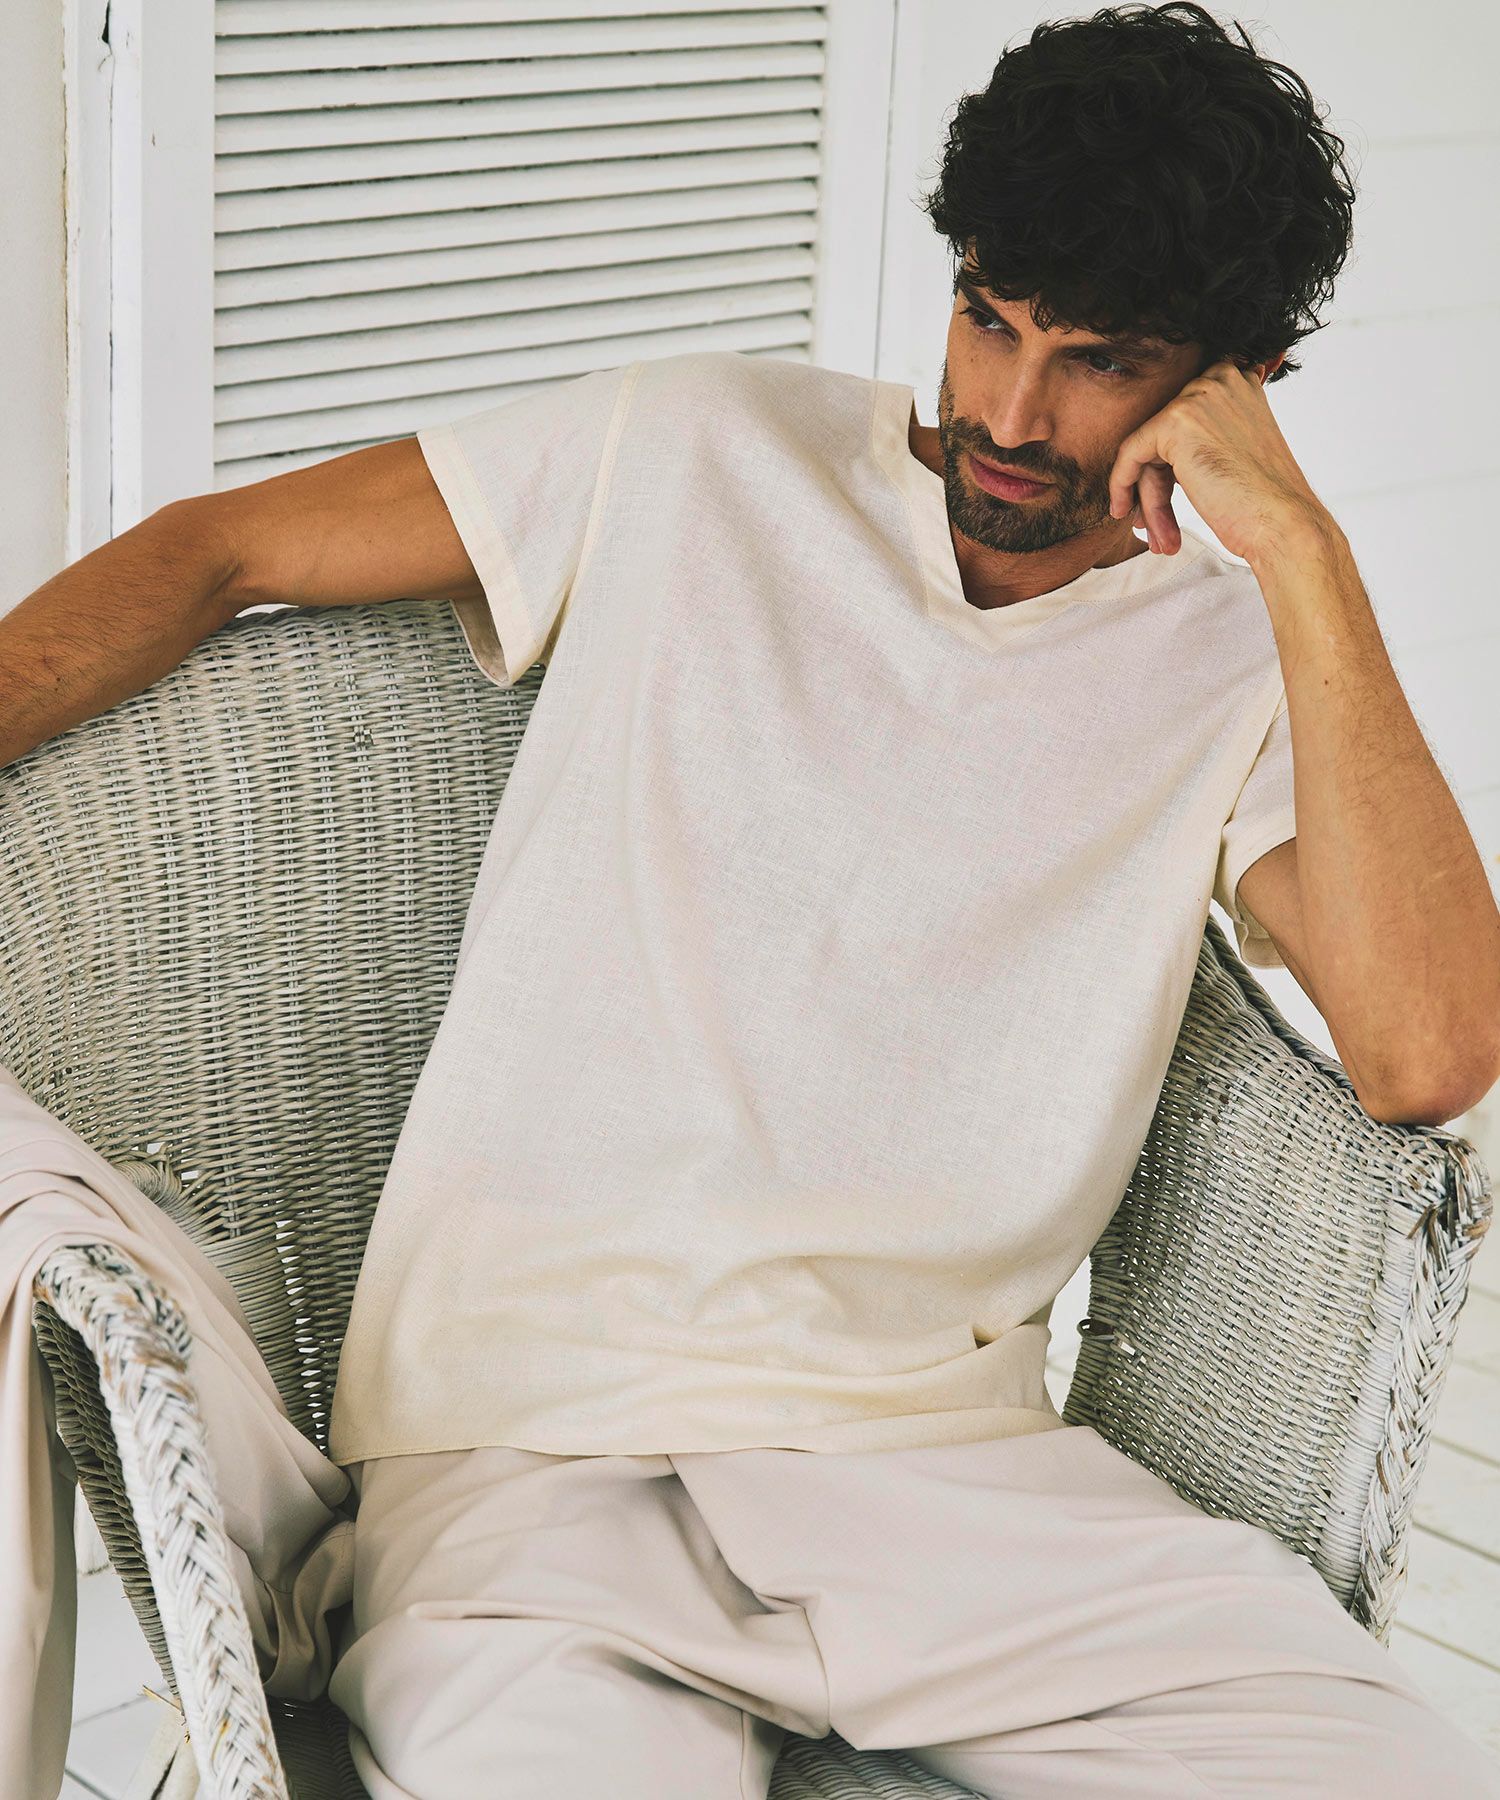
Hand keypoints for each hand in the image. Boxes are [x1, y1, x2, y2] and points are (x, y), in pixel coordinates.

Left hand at [1106, 358, 1328, 564]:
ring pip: (1149, 451)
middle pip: (1164, 436)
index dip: (1171, 463)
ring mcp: (1197, 398)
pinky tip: (1123, 511)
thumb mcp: (1239, 450)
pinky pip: (1131, 453)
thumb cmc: (1264, 499)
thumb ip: (1208, 434)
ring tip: (1161, 539)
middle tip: (1159, 527)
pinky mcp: (1175, 423)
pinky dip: (1123, 483)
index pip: (1183, 419)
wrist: (1282, 522)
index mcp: (1238, 381)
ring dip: (1151, 500)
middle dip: (1158, 486)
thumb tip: (1169, 448)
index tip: (1167, 495)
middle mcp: (1219, 379)